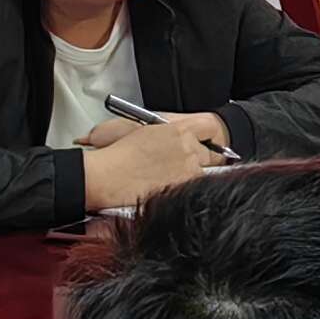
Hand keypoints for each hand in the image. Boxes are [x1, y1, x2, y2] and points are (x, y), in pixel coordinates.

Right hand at [78, 114, 227, 209]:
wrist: (107, 176)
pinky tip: (170, 189)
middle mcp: (187, 147)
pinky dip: (187, 190)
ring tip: (173, 180)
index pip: (209, 128)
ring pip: (205, 173)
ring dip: (193, 176)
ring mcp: (188, 168)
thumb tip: (179, 139)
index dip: (209, 137)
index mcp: (178, 129)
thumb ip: (169, 135)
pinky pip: (196, 188)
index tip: (207, 143)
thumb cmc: (118, 156)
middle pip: (212, 154)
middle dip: (204, 161)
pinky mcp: (183, 186)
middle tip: (190, 167)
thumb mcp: (146, 132)